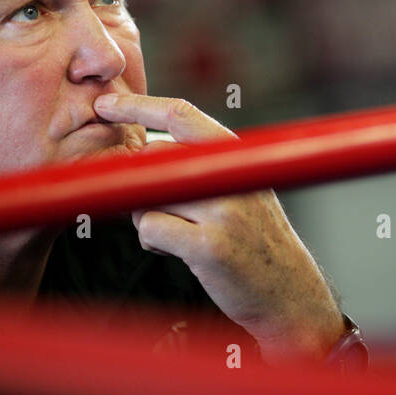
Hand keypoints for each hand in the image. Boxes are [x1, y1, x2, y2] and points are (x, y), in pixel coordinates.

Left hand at [93, 93, 343, 363]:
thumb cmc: (255, 239)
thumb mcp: (240, 187)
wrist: (290, 291)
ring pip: (147, 194)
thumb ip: (203, 163)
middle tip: (166, 211)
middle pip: (153, 157)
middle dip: (144, 183)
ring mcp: (223, 210)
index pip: (181, 114)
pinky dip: (152, 241)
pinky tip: (177, 252)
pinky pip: (150, 228)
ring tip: (180, 235)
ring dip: (148, 216)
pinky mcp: (210, 246)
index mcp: (238, 154)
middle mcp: (233, 175)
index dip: (137, 105)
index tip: (105, 103)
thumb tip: (142, 145)